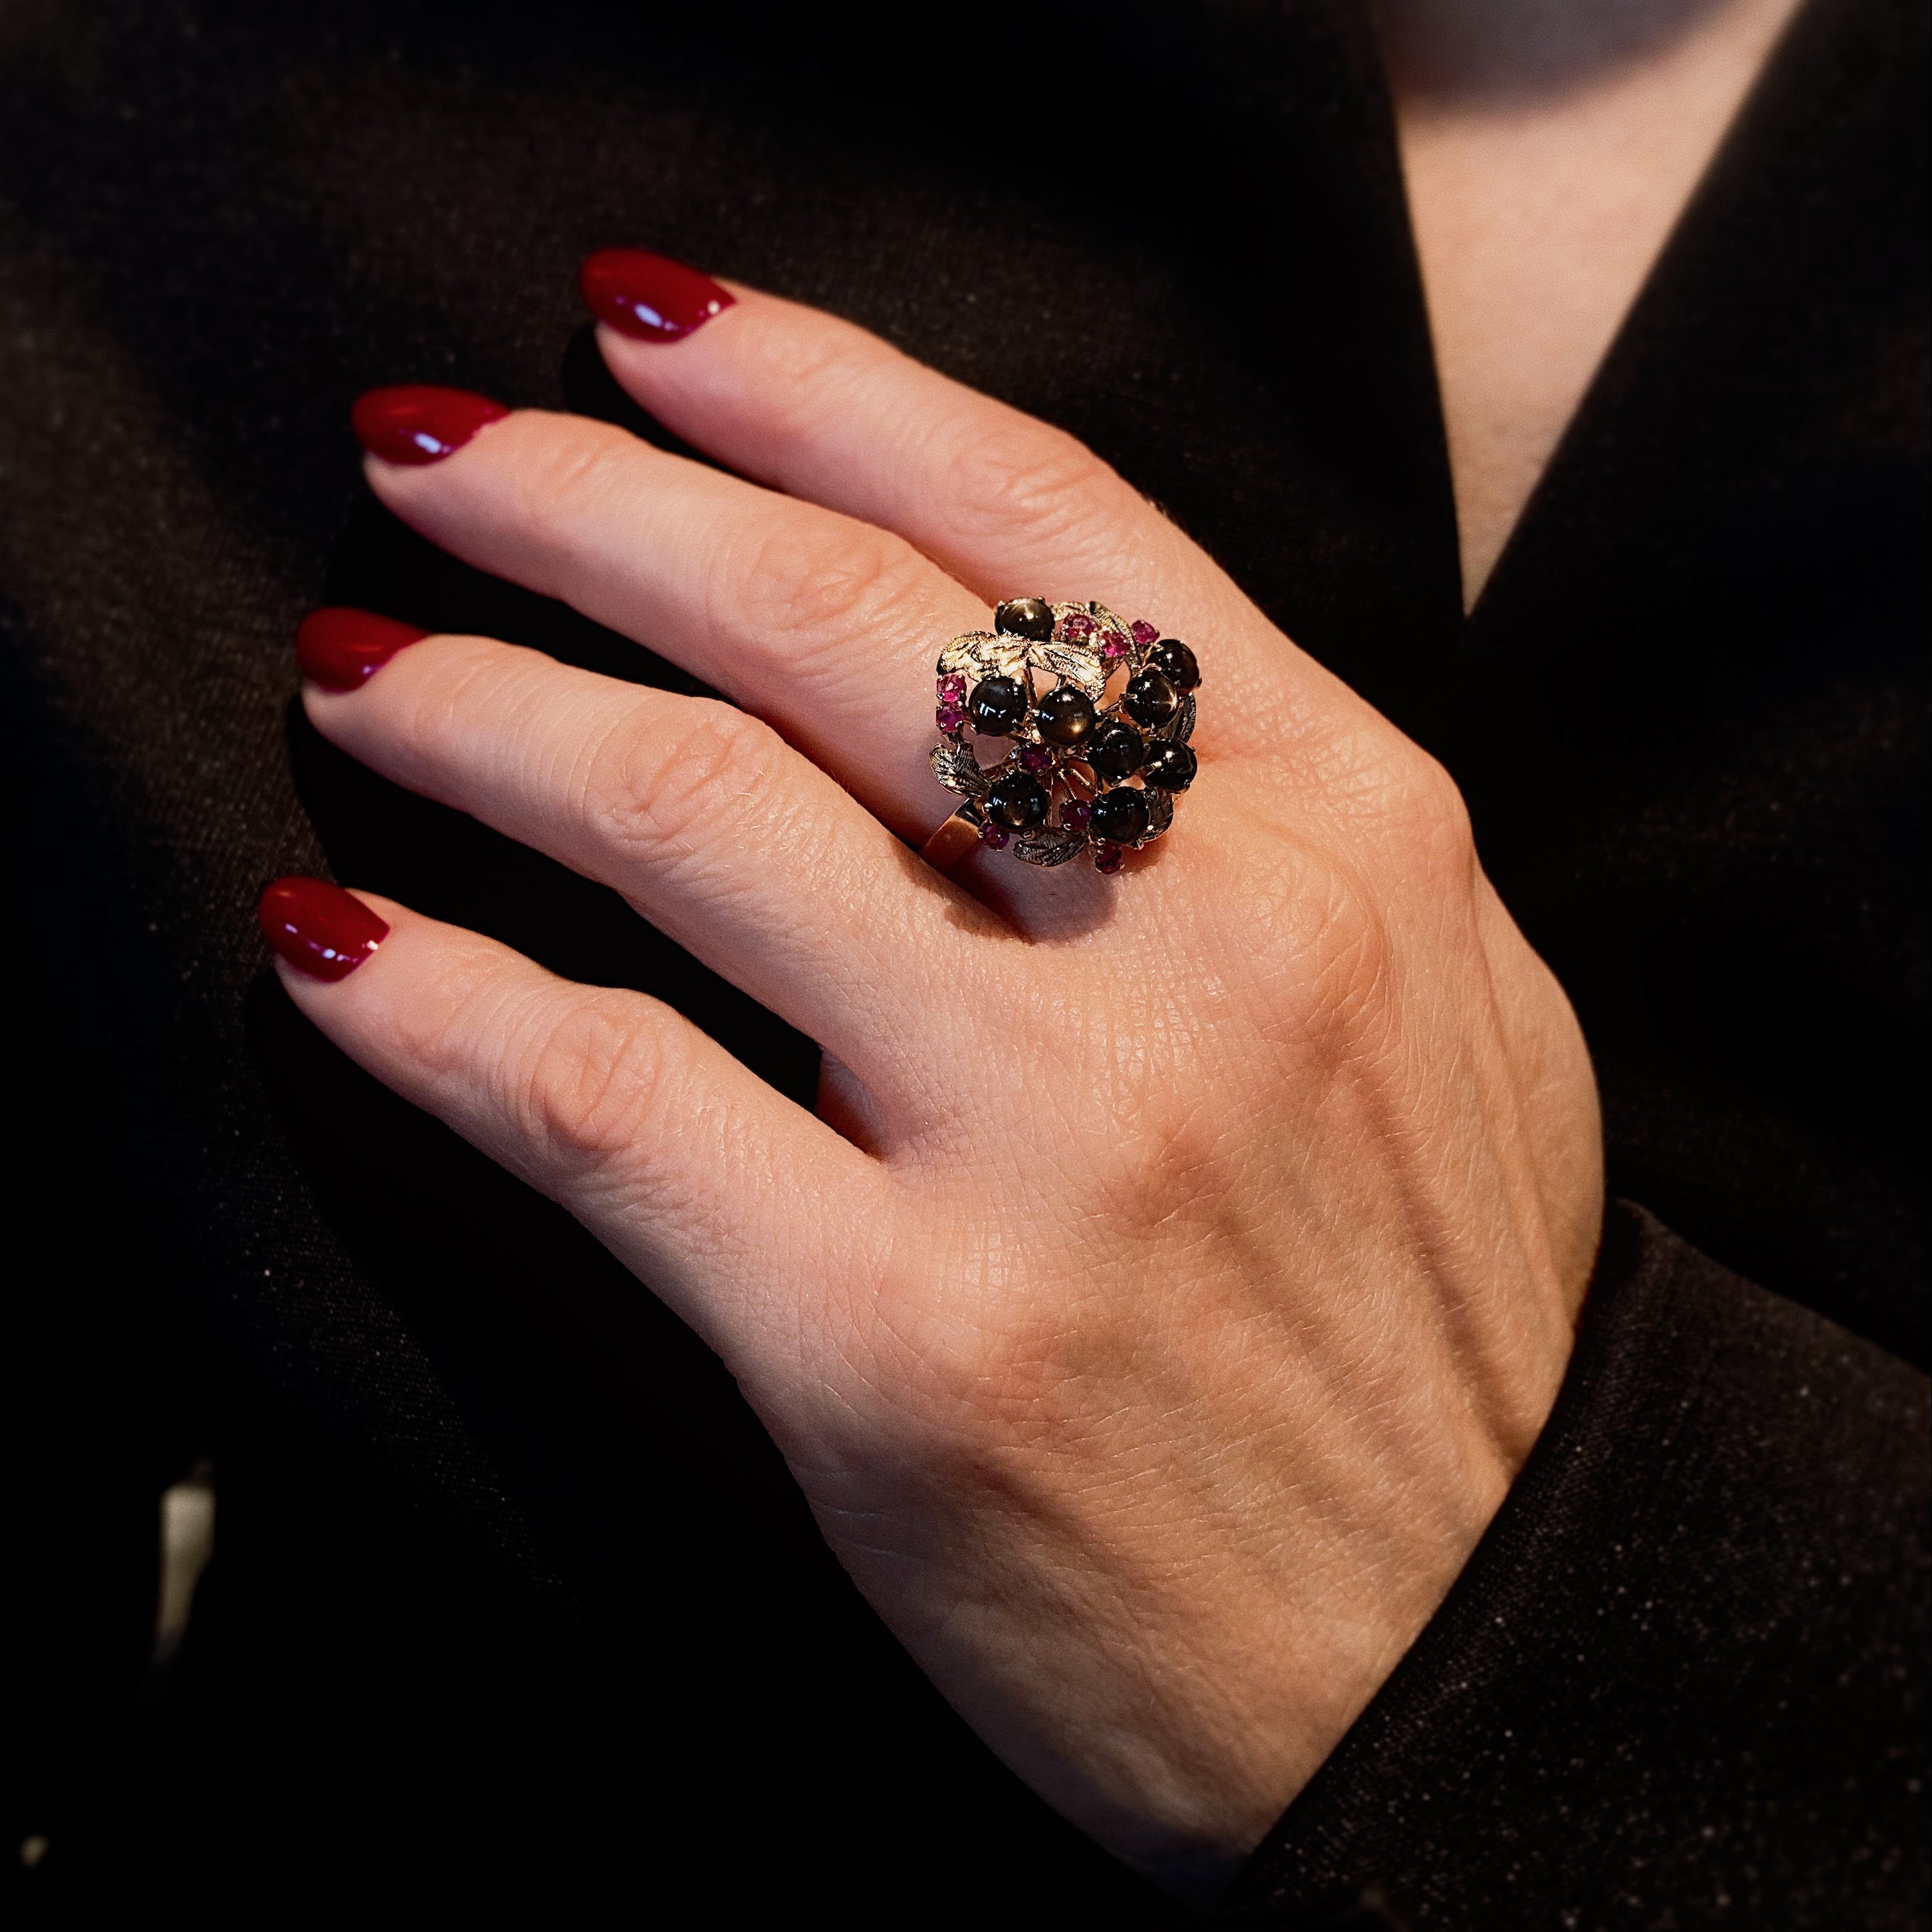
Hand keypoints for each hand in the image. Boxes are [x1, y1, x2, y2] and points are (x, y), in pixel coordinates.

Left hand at [267, 255, 1601, 1899]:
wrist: (1480, 1661)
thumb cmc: (1438, 1331)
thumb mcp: (1433, 1001)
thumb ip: (1251, 816)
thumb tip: (1020, 674)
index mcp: (1351, 831)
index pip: (1046, 516)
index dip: (814, 387)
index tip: (646, 338)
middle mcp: (1212, 942)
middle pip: (837, 620)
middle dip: (599, 505)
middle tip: (446, 466)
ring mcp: (1058, 1137)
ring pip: (691, 818)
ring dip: (484, 717)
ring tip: (376, 678)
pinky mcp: (903, 1340)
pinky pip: (606, 1097)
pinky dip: (442, 1003)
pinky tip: (350, 949)